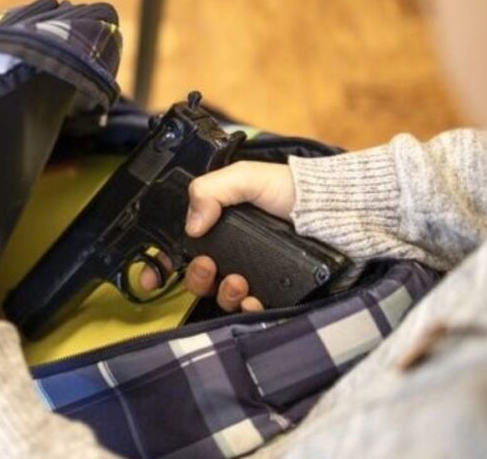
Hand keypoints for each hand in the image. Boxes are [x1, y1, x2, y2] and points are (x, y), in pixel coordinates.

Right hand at [140, 161, 296, 311]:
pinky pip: (250, 308)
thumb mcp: (247, 177)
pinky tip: (252, 296)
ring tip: (237, 280)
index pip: (180, 247)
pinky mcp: (273, 290)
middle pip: (197, 276)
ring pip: (220, 295)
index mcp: (219, 223)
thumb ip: (213, 191)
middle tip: (207, 266)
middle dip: (195, 276)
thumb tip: (192, 225)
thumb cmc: (292, 190)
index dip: (161, 263)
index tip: (150, 276)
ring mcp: (252, 272)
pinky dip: (246, 306)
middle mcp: (232, 250)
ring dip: (221, 291)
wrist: (336, 211)